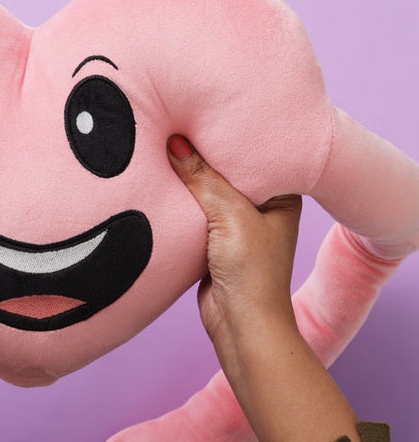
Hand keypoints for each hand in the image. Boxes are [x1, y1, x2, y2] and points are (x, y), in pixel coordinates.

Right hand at [166, 134, 301, 346]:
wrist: (240, 324)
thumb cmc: (252, 272)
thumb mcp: (230, 215)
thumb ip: (202, 177)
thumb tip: (176, 143)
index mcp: (279, 195)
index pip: (250, 156)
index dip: (225, 138)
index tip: (198, 116)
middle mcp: (260, 208)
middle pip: (224, 173)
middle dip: (200, 159)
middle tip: (174, 129)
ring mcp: (235, 226)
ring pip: (205, 194)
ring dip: (186, 183)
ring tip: (163, 152)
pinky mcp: (213, 242)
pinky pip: (193, 214)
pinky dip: (179, 205)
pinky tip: (162, 186)